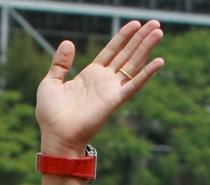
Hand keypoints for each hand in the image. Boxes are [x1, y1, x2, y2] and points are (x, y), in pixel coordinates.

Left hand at [36, 20, 163, 155]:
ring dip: (146, 48)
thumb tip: (68, 42)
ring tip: (158, 32)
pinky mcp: (114, 100)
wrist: (56, 135)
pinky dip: (146, 74)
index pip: (111, 51)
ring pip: (133, 64)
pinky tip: (159, 61)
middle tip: (155, 22)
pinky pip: (134, 85)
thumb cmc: (51, 114)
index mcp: (90, 75)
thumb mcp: (50, 83)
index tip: (135, 24)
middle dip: (140, 38)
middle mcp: (103, 81)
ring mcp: (110, 90)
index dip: (122, 37)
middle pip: (126, 54)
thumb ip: (60, 64)